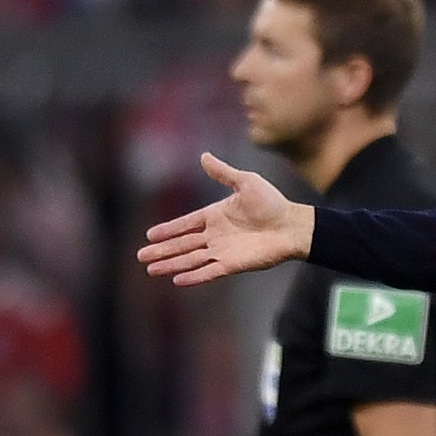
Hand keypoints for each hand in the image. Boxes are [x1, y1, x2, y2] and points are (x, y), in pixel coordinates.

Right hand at [137, 152, 314, 285]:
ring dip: (172, 264)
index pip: (185, 224)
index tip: (150, 236)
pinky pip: (209, 271)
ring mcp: (223, 250)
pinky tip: (177, 280)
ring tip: (151, 269)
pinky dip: (194, 276)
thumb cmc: (273, 203)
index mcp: (215, 216)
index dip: (168, 230)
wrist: (293, 225)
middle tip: (141, 257)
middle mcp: (216, 235)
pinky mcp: (233, 264)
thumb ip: (223, 173)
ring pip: (191, 259)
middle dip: (162, 250)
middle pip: (183, 244)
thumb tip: (204, 156)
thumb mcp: (246, 182)